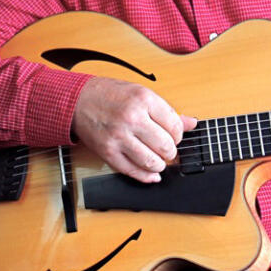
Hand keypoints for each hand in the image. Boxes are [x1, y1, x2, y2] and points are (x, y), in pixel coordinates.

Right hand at [72, 76, 196, 182]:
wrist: (78, 101)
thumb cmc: (109, 95)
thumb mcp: (140, 93)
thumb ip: (166, 110)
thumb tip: (191, 123)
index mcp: (143, 99)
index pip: (175, 125)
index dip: (178, 134)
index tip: (173, 135)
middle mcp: (132, 118)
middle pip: (166, 146)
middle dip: (170, 150)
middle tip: (166, 148)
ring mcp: (119, 137)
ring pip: (152, 162)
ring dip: (160, 164)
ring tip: (158, 160)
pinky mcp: (108, 152)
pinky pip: (133, 171)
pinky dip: (146, 176)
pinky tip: (152, 174)